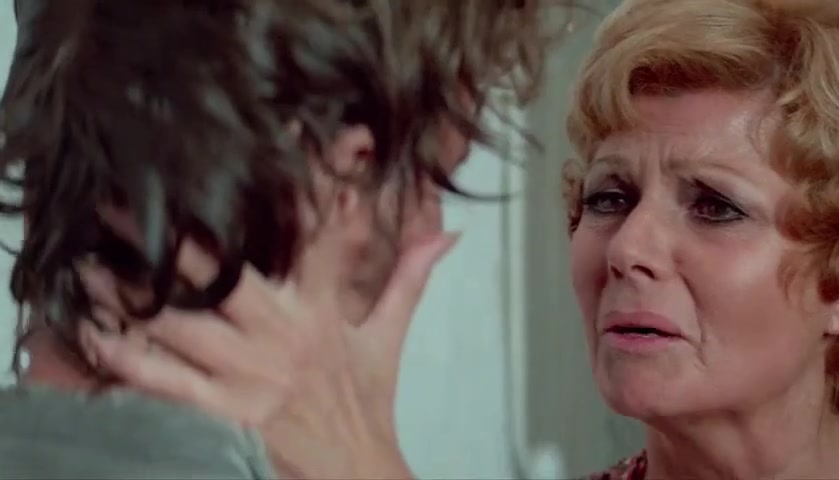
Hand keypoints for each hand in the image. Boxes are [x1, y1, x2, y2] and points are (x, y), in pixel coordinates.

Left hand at [77, 232, 457, 477]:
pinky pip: (165, 382)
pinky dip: (126, 359)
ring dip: (129, 295)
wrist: (355, 469)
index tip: (238, 161)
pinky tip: (94, 334)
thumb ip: (409, 278)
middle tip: (120, 205)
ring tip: (88, 264)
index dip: (284, 197)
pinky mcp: (226, 413)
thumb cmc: (366, 403)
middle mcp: (284, 334)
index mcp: (322, 309)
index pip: (308, 239)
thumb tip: (448, 233)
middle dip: (168, 240)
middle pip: (220, 274)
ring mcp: (251, 375)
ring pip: (180, 324)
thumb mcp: (388, 336)